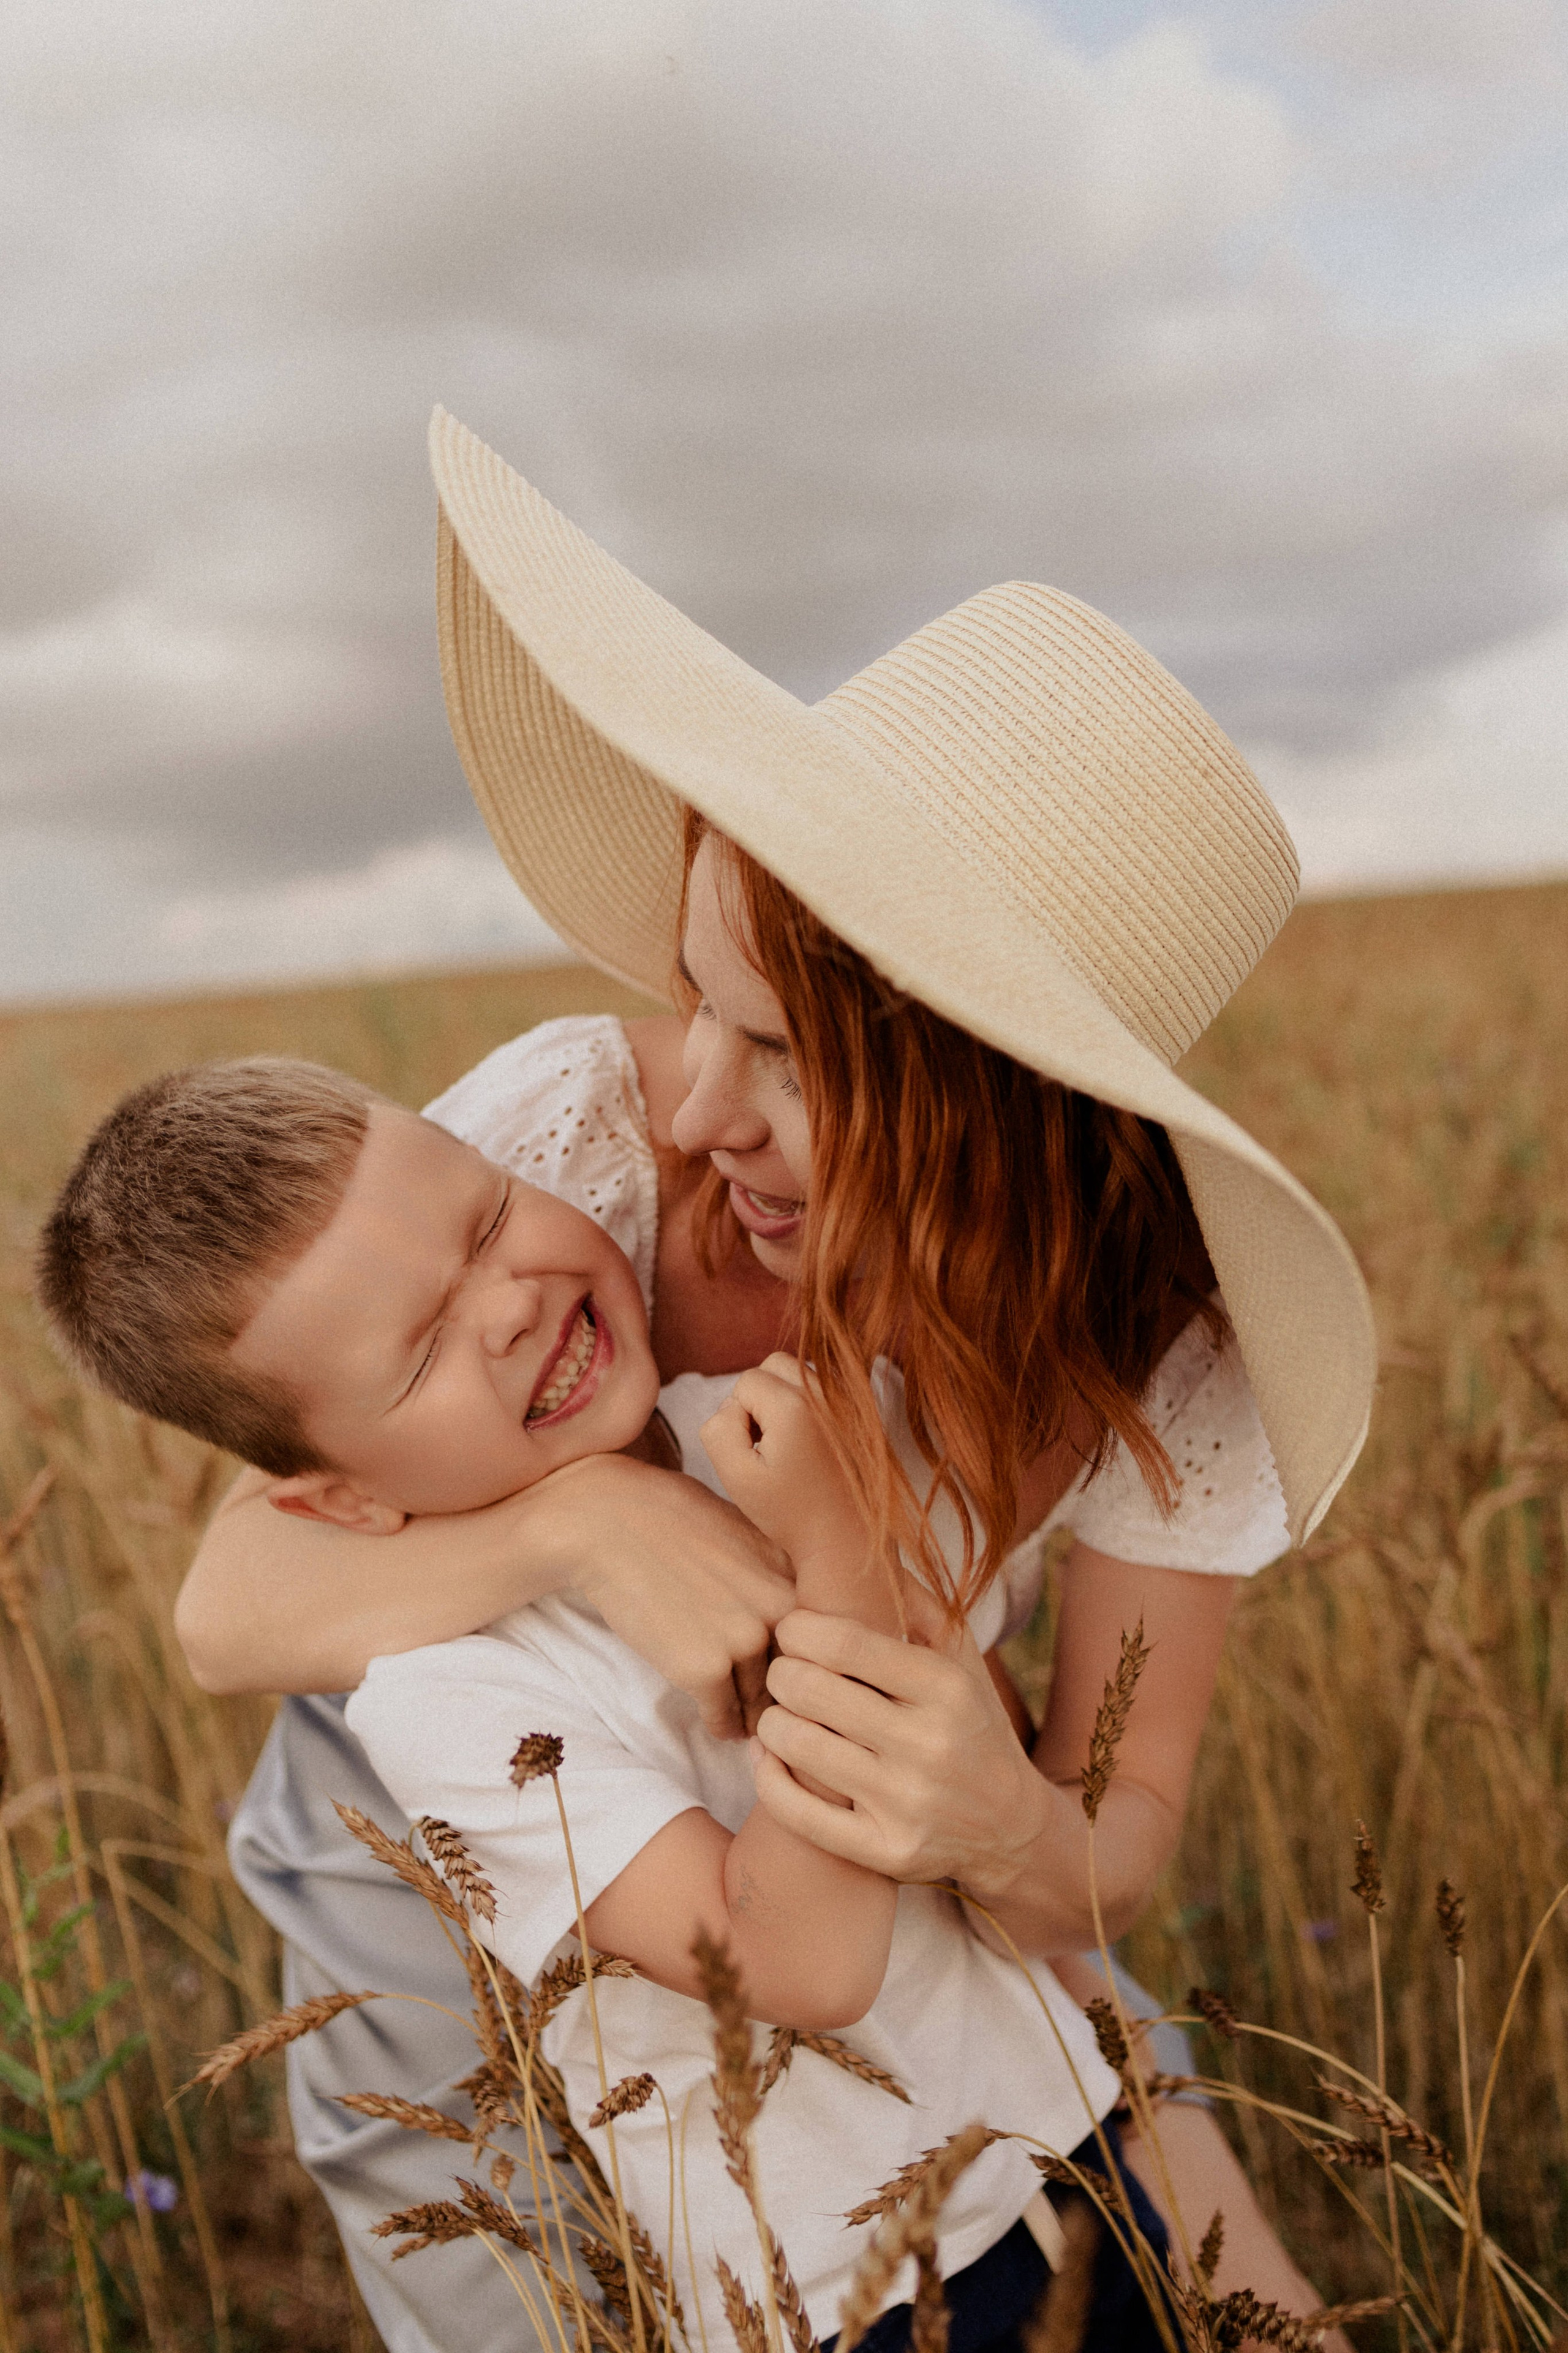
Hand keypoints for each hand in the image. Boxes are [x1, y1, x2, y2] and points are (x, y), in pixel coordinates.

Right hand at [549, 1452, 794, 1738]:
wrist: (608, 1521)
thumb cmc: (670, 1517)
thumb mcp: (745, 1531)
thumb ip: (776, 1575)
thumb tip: (796, 1617)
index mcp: (794, 1577)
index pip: (819, 1643)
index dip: (806, 1665)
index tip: (794, 1679)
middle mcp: (780, 1612)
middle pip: (796, 1678)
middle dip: (783, 1697)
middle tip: (771, 1711)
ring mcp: (743, 1642)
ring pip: (761, 1704)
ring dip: (752, 1717)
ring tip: (744, 1722)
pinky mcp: (703, 1670)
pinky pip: (724, 1719)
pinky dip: (720, 1725)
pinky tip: (717, 1722)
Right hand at [700, 1355, 868, 1594]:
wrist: (844, 1538)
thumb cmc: (789, 1512)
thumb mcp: (736, 1475)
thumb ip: (718, 1428)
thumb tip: (732, 1404)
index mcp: (795, 1405)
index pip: (745, 1381)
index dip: (738, 1417)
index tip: (757, 1453)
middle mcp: (825, 1393)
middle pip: (773, 1363)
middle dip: (759, 1396)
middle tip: (765, 1441)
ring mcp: (846, 1401)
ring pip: (798, 1372)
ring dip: (782, 1397)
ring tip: (785, 1443)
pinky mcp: (858, 1412)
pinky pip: (820, 1387)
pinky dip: (805, 1404)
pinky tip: (806, 1442)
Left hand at [750, 1604, 1051, 1893]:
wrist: (1012, 1830)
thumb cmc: (972, 1727)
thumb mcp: (963, 1660)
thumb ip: (920, 1604)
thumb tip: (872, 1547)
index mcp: (945, 1688)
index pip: (843, 1641)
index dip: (797, 1628)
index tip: (789, 1629)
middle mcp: (928, 1745)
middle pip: (809, 1689)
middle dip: (779, 1673)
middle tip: (782, 1673)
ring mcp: (906, 1804)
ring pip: (795, 1745)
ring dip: (771, 1723)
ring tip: (779, 1714)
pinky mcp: (884, 1852)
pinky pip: (797, 1813)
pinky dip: (768, 1778)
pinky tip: (770, 1759)